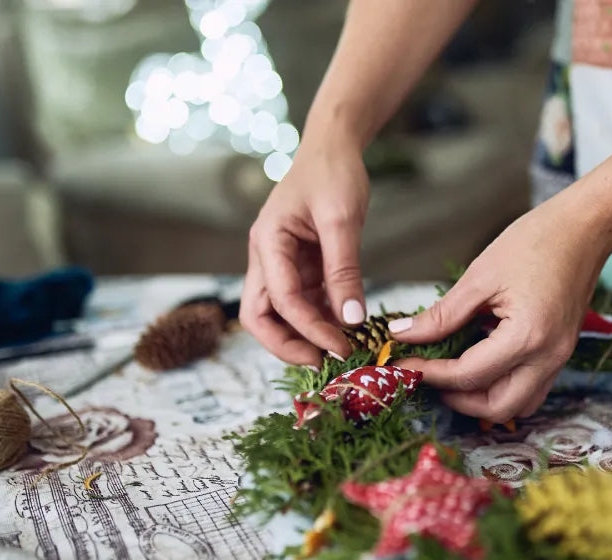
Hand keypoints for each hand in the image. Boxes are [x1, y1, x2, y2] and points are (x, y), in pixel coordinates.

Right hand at [240, 137, 368, 366]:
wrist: (333, 147)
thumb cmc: (333, 173)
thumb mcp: (342, 219)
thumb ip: (344, 270)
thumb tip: (352, 320)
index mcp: (267, 242)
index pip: (279, 300)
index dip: (309, 329)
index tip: (341, 347)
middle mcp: (266, 257)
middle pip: (259, 316)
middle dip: (288, 344)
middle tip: (326, 362)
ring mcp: (281, 264)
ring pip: (279, 314)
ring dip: (305, 335)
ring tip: (342, 351)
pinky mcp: (300, 267)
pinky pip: (303, 303)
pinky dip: (321, 320)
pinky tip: (347, 330)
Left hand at [393, 195, 609, 421]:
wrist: (584, 229)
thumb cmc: (535, 242)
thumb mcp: (480, 277)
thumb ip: (442, 315)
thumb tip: (403, 334)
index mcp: (527, 337)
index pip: (469, 375)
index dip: (432, 373)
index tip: (405, 363)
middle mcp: (548, 358)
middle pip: (497, 407)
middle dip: (458, 400)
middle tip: (429, 375)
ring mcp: (559, 359)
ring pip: (518, 405)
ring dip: (483, 400)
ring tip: (453, 375)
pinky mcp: (560, 353)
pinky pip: (531, 388)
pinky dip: (503, 387)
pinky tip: (481, 363)